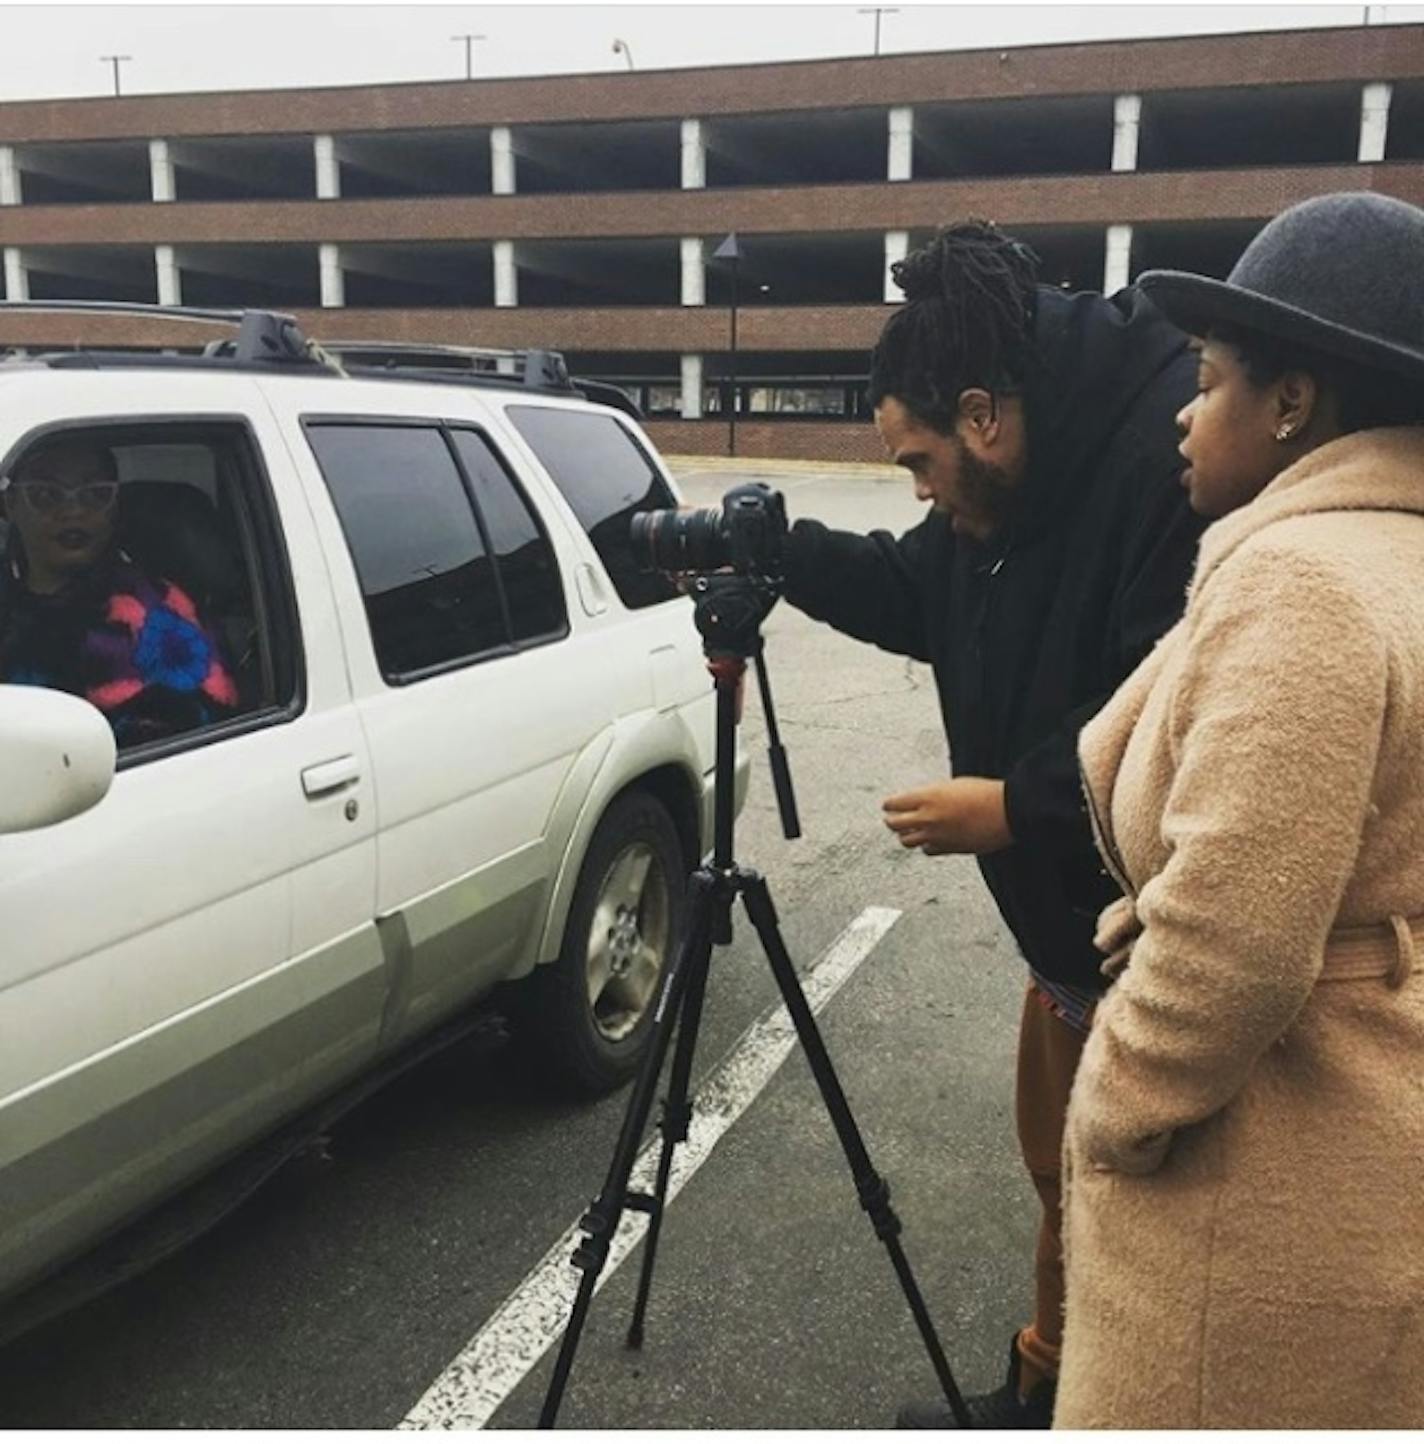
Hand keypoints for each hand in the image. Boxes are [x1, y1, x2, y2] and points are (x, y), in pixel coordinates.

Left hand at [882, 777, 1012, 855]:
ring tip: (907, 832)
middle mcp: (928, 817)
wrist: (1007, 811)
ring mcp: (937, 835)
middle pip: (894, 824)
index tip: (887, 805)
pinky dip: (925, 845)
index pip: (894, 803)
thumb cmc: (985, 793)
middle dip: (891, 821)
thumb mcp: (953, 785)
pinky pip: (927, 850)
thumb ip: (932, 795)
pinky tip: (928, 841)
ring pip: (906, 841)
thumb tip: (921, 801)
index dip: (889, 805)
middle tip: (891, 819)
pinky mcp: (949, 849)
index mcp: (928, 797)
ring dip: (905, 835)